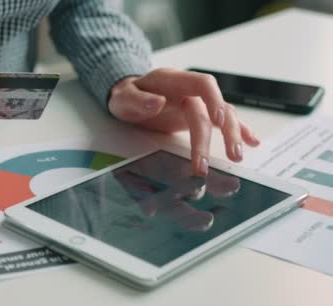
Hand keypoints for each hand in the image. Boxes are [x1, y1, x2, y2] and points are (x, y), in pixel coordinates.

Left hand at [108, 68, 259, 175]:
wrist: (128, 96)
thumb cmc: (126, 96)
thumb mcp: (122, 98)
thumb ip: (137, 100)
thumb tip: (157, 103)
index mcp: (173, 81)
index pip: (203, 84)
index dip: (214, 100)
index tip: (218, 121)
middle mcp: (189, 91)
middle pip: (214, 109)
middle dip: (223, 133)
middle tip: (229, 155)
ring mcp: (196, 103)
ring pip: (222, 116)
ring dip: (232, 135)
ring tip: (237, 157)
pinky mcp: (199, 115)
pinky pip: (221, 122)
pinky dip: (238, 130)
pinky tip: (252, 142)